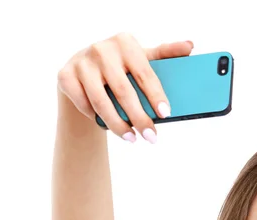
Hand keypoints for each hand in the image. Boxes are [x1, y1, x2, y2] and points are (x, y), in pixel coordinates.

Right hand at [57, 32, 193, 141]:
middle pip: (124, 91)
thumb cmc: (120, 67)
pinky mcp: (66, 76)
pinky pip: (84, 105)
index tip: (166, 114)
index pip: (144, 73)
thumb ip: (165, 54)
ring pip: (102, 103)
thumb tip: (190, 46)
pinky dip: (97, 119)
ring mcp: (82, 62)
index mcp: (125, 42)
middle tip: (151, 138)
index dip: (156, 95)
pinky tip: (109, 127)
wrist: (84, 69)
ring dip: (119, 126)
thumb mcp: (142, 58)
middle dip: (139, 118)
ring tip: (132, 139)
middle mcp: (102, 49)